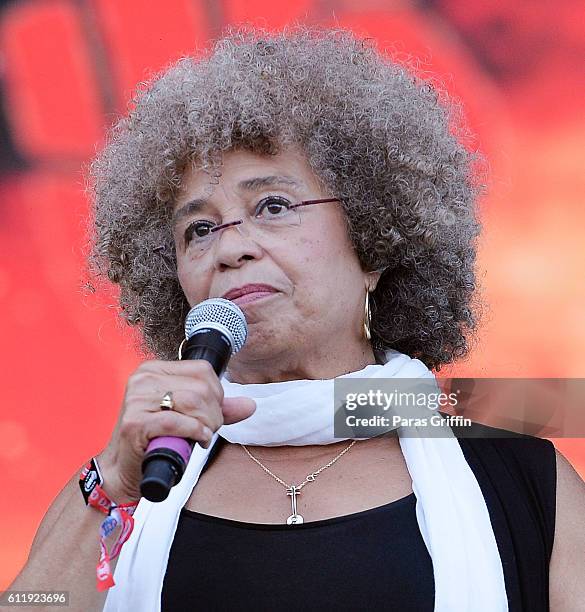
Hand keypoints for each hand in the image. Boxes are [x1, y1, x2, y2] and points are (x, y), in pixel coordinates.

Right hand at [96, 360, 255, 502]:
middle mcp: (143, 379)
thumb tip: (250, 405)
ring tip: (201, 436)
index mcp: (154, 369)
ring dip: (206, 424)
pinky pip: (177, 421)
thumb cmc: (156, 440)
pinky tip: (197, 441)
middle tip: (207, 430)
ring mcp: (136, 399)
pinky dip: (194, 432)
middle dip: (214, 413)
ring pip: (192, 402)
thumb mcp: (189, 417)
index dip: (217, 393)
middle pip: (201, 387)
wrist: (124, 470)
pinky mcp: (134, 422)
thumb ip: (218, 409)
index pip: (202, 370)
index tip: (211, 413)